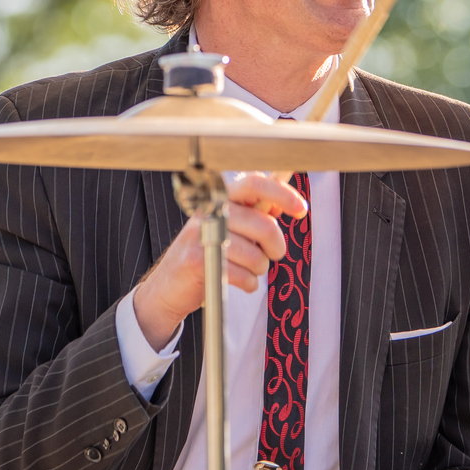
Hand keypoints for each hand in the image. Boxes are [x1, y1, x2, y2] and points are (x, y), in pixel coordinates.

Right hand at [130, 172, 306, 347]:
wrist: (168, 286)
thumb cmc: (204, 254)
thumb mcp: (228, 227)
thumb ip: (255, 213)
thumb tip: (285, 201)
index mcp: (219, 199)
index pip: (254, 183)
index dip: (282, 193)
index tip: (300, 209)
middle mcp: (209, 212)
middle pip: (263, 224)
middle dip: (276, 246)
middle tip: (274, 253)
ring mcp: (201, 236)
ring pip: (255, 255)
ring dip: (258, 268)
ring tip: (246, 269)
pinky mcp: (197, 262)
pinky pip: (242, 275)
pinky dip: (248, 284)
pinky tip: (238, 280)